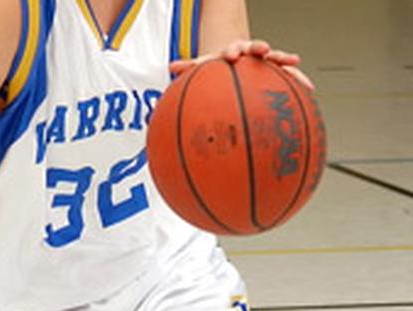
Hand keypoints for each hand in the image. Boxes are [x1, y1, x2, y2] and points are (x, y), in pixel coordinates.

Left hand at [170, 39, 313, 90]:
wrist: (232, 62)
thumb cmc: (216, 68)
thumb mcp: (203, 66)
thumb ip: (189, 67)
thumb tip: (171, 67)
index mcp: (233, 51)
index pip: (233, 48)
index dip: (233, 51)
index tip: (232, 56)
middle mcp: (250, 53)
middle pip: (257, 48)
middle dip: (261, 49)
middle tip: (264, 50)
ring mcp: (264, 61)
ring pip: (277, 60)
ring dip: (285, 63)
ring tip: (296, 65)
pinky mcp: (275, 71)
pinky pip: (288, 76)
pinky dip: (298, 81)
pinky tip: (310, 91)